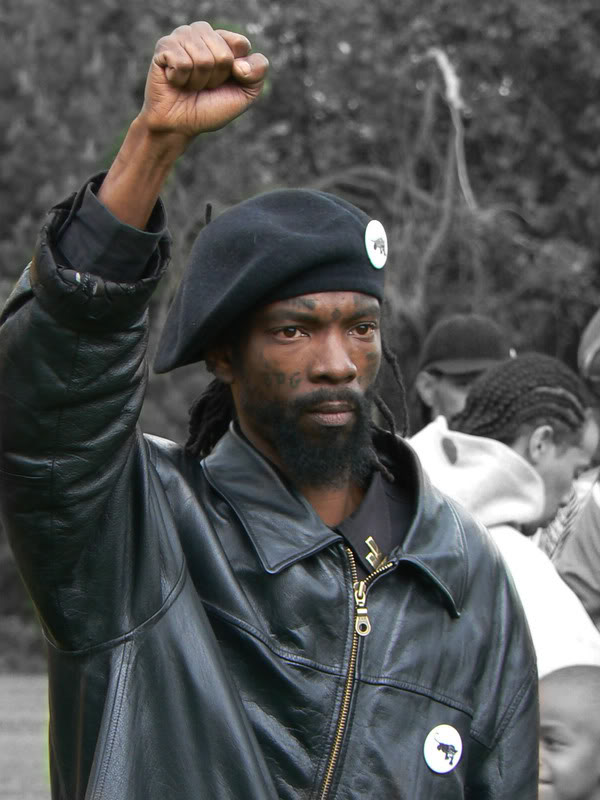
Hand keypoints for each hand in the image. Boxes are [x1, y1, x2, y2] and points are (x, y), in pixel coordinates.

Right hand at [139, 22, 268, 139]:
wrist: (180, 126)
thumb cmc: (211, 108)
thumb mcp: (245, 94)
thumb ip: (258, 72)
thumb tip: (239, 64)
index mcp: (224, 40)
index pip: (241, 44)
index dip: (237, 71)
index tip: (225, 83)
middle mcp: (203, 33)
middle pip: (223, 54)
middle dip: (216, 79)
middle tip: (204, 86)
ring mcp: (182, 36)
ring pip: (203, 58)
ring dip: (198, 81)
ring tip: (189, 84)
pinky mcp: (164, 46)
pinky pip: (182, 62)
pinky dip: (181, 80)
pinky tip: (175, 80)